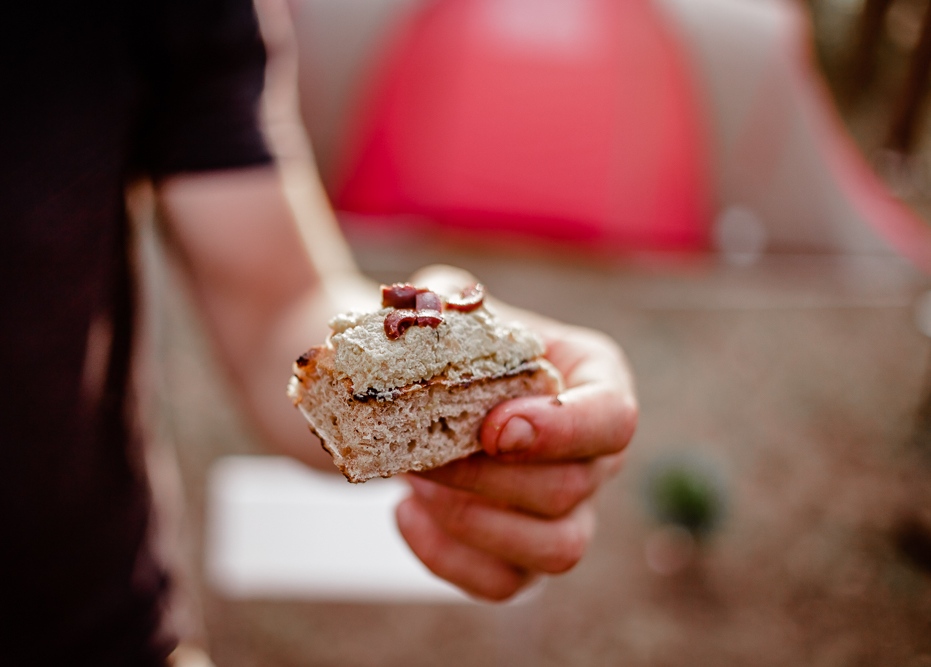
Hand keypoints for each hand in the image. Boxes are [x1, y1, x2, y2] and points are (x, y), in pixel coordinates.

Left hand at [394, 267, 637, 600]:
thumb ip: (444, 302)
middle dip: (488, 476)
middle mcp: (594, 454)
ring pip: (558, 550)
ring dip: (475, 521)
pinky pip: (503, 583)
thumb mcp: (438, 302)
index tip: (492, 430)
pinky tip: (405, 513)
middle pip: (573, 488)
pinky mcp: (523, 557)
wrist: (396, 392)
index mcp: (592, 380)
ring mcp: (567, 512)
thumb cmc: (434, 342)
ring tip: (416, 482)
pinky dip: (447, 557)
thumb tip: (433, 316)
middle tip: (420, 453)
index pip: (614, 418)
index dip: (561, 431)